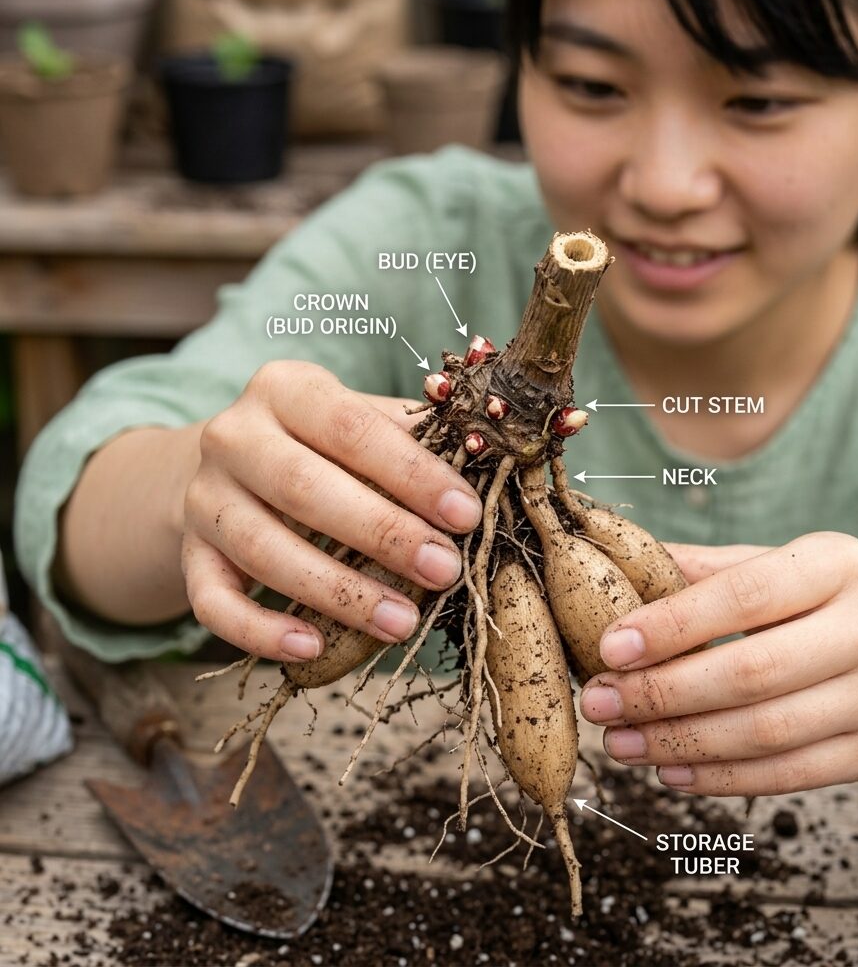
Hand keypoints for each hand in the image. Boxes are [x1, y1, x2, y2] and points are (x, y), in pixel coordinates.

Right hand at [181, 360, 481, 661]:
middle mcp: (233, 436)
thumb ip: (414, 437)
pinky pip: (212, 602)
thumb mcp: (360, 422)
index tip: (465, 514)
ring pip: (264, 549)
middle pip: (303, 488)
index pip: (351, 427)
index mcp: (285, 389)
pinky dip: (259, 631)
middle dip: (382, 534)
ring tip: (401, 621)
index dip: (411, 474)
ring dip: (337, 592)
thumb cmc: (322, 445)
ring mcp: (204, 498)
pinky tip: (311, 648)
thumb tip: (488, 459)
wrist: (230, 466)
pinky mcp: (190, 555)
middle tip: (444, 570)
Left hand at [579, 532, 857, 795]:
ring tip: (619, 741)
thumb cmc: (827, 600)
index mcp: (837, 564)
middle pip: (751, 673)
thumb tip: (617, 566)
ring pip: (765, 732)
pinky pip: (789, 775)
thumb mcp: (780, 564)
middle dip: (662, 692)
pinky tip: (669, 770)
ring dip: (679, 743)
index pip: (743, 596)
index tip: (609, 646)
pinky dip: (721, 778)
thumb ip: (706, 570)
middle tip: (599, 700)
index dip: (671, 626)